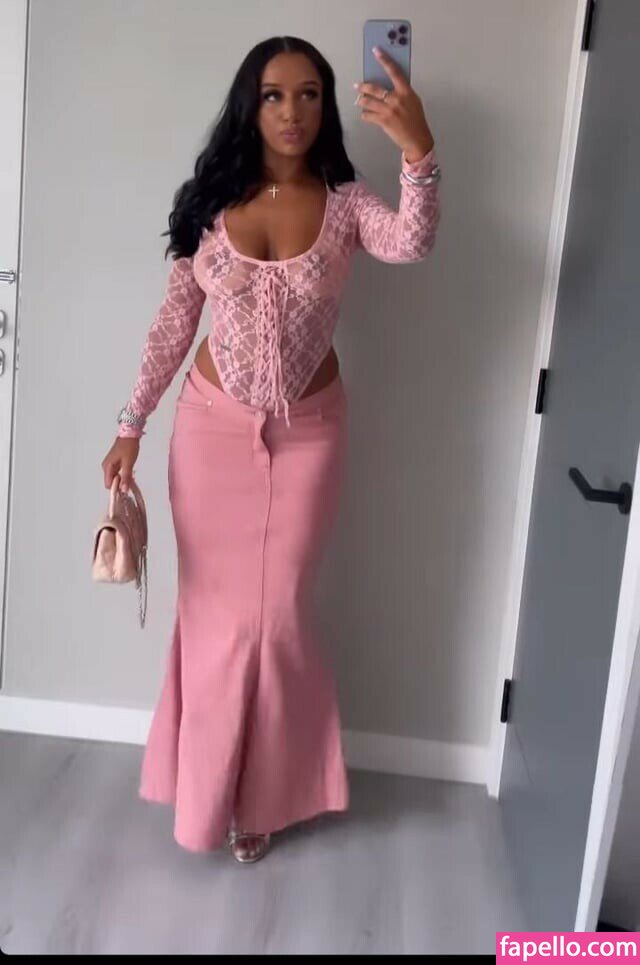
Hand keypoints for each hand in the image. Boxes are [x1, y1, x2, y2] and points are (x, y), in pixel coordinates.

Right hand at [102, 437, 139, 492]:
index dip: (117, 488)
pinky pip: (118, 473)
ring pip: (116, 478)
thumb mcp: (128, 463)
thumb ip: (126, 477)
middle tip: (131, 482)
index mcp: (107, 467)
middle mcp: (106, 467)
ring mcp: (111, 465)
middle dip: (121, 484)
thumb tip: (123, 490)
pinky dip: (124, 475)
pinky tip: (131, 474)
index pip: (108, 485)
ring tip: (132, 478)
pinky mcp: (115, 463)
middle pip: (112, 482)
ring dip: (124, 480)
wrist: (130, 435)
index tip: (126, 490)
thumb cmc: (128, 446)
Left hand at [354, 46, 434, 160]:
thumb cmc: (416, 120)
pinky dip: (365, 115)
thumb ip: (402, 92)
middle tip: (357, 85)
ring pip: (368, 102)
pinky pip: (368, 115)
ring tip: (359, 100)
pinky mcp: (384, 121)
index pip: (394, 71)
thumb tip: (390, 85)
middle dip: (363, 86)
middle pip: (375, 88)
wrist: (417, 139)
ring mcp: (389, 110)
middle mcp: (397, 99)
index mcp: (406, 91)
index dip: (384, 60)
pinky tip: (365, 115)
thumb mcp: (413, 101)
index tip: (376, 51)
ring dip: (361, 101)